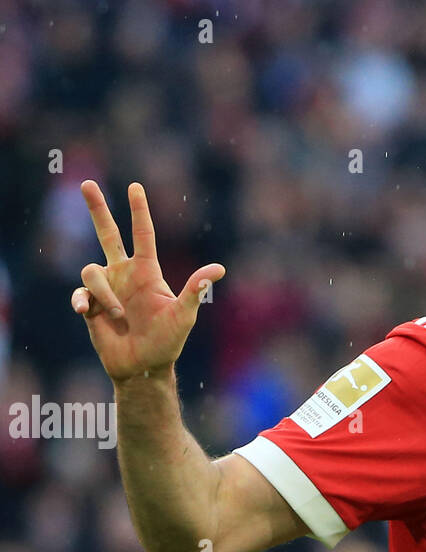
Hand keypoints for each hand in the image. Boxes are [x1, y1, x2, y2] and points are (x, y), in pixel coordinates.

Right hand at [72, 180, 224, 381]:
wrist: (143, 367)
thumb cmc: (167, 342)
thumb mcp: (184, 316)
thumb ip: (196, 290)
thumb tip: (219, 269)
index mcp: (147, 271)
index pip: (143, 234)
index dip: (139, 211)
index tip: (135, 187)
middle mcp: (124, 274)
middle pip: (107, 234)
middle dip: (97, 209)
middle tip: (87, 183)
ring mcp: (106, 288)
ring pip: (91, 271)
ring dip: (105, 294)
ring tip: (119, 317)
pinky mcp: (90, 305)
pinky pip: (79, 293)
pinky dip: (83, 301)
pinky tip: (87, 312)